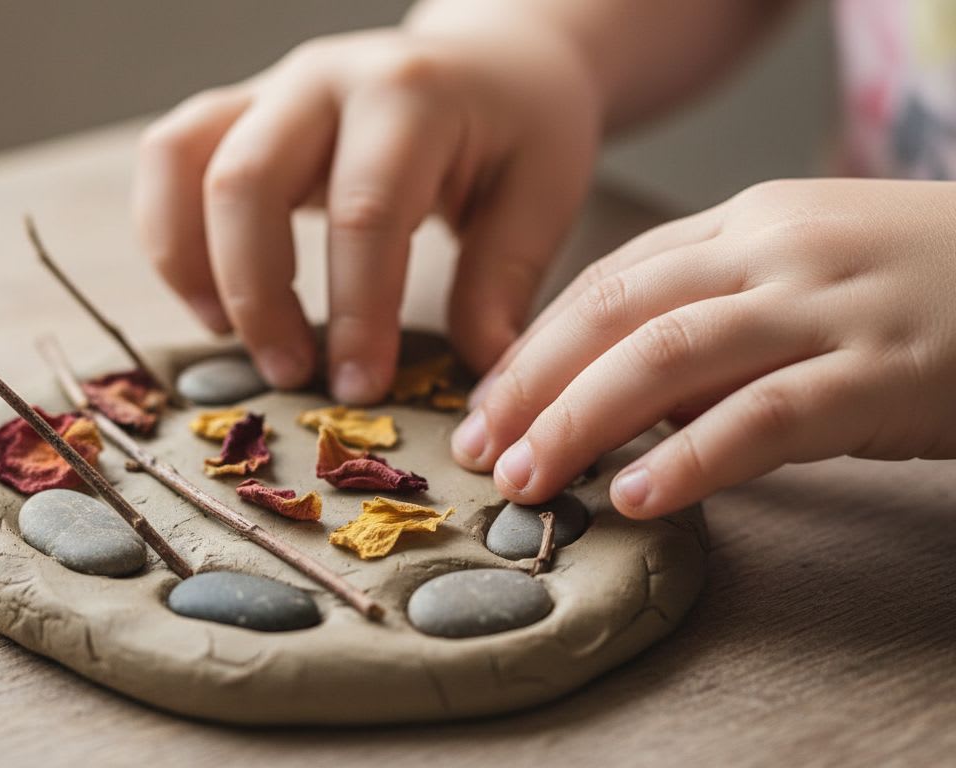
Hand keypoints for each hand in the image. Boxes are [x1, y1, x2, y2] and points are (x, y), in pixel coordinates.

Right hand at [134, 23, 599, 402]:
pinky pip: (168, 160)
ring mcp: (269, 89)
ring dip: (189, 263)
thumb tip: (482, 375)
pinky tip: (212, 301)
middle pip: (246, 180)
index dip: (358, 311)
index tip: (364, 387)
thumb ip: (503, 281)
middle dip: (258, 295)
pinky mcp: (236, 112)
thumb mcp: (541, 194)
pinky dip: (169, 236)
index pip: (365, 210)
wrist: (491, 59)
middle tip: (292, 375)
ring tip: (231, 337)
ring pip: (180, 160)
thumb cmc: (519, 129)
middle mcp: (323, 79)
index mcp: (410, 95)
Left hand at [451, 179, 955, 517]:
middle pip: (615, 312)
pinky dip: (694, 458)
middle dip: (532, 385)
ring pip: (669, 354)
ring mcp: (829, 305)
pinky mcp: (884, 369)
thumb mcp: (806, 276)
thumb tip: (615, 396)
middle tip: (483, 451)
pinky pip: (768, 415)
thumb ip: (715, 321)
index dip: (533, 347)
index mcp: (746, 223)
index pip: (606, 282)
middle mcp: (774, 249)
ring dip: (582, 421)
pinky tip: (640, 497)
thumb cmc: (923, 285)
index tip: (486, 406)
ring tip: (531, 481)